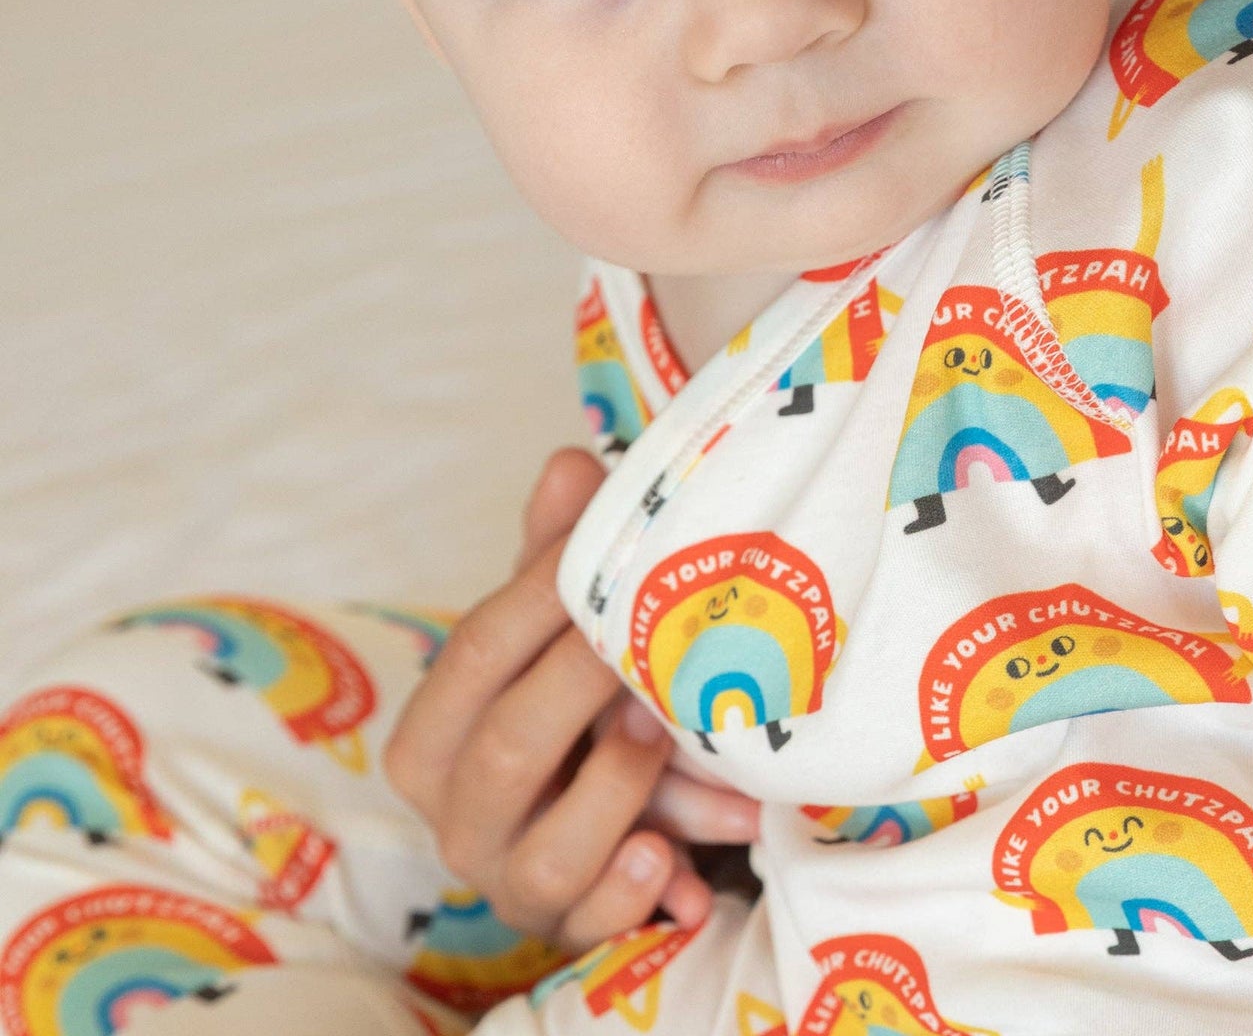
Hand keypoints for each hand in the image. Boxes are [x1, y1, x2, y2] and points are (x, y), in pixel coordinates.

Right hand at [384, 448, 760, 948]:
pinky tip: (679, 866)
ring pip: (545, 855)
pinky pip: (595, 927)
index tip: (615, 552)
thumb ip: (556, 554)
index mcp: (432, 734)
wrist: (598, 812)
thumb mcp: (556, 628)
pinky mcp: (569, 929)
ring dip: (618, 794)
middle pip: (506, 751)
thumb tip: (573, 464)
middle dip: (585, 690)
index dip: (547, 595)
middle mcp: (455, 815)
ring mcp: (509, 880)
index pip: (478, 650)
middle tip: (658, 643)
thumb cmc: (567, 702)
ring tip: (669, 739)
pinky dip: (637, 895)